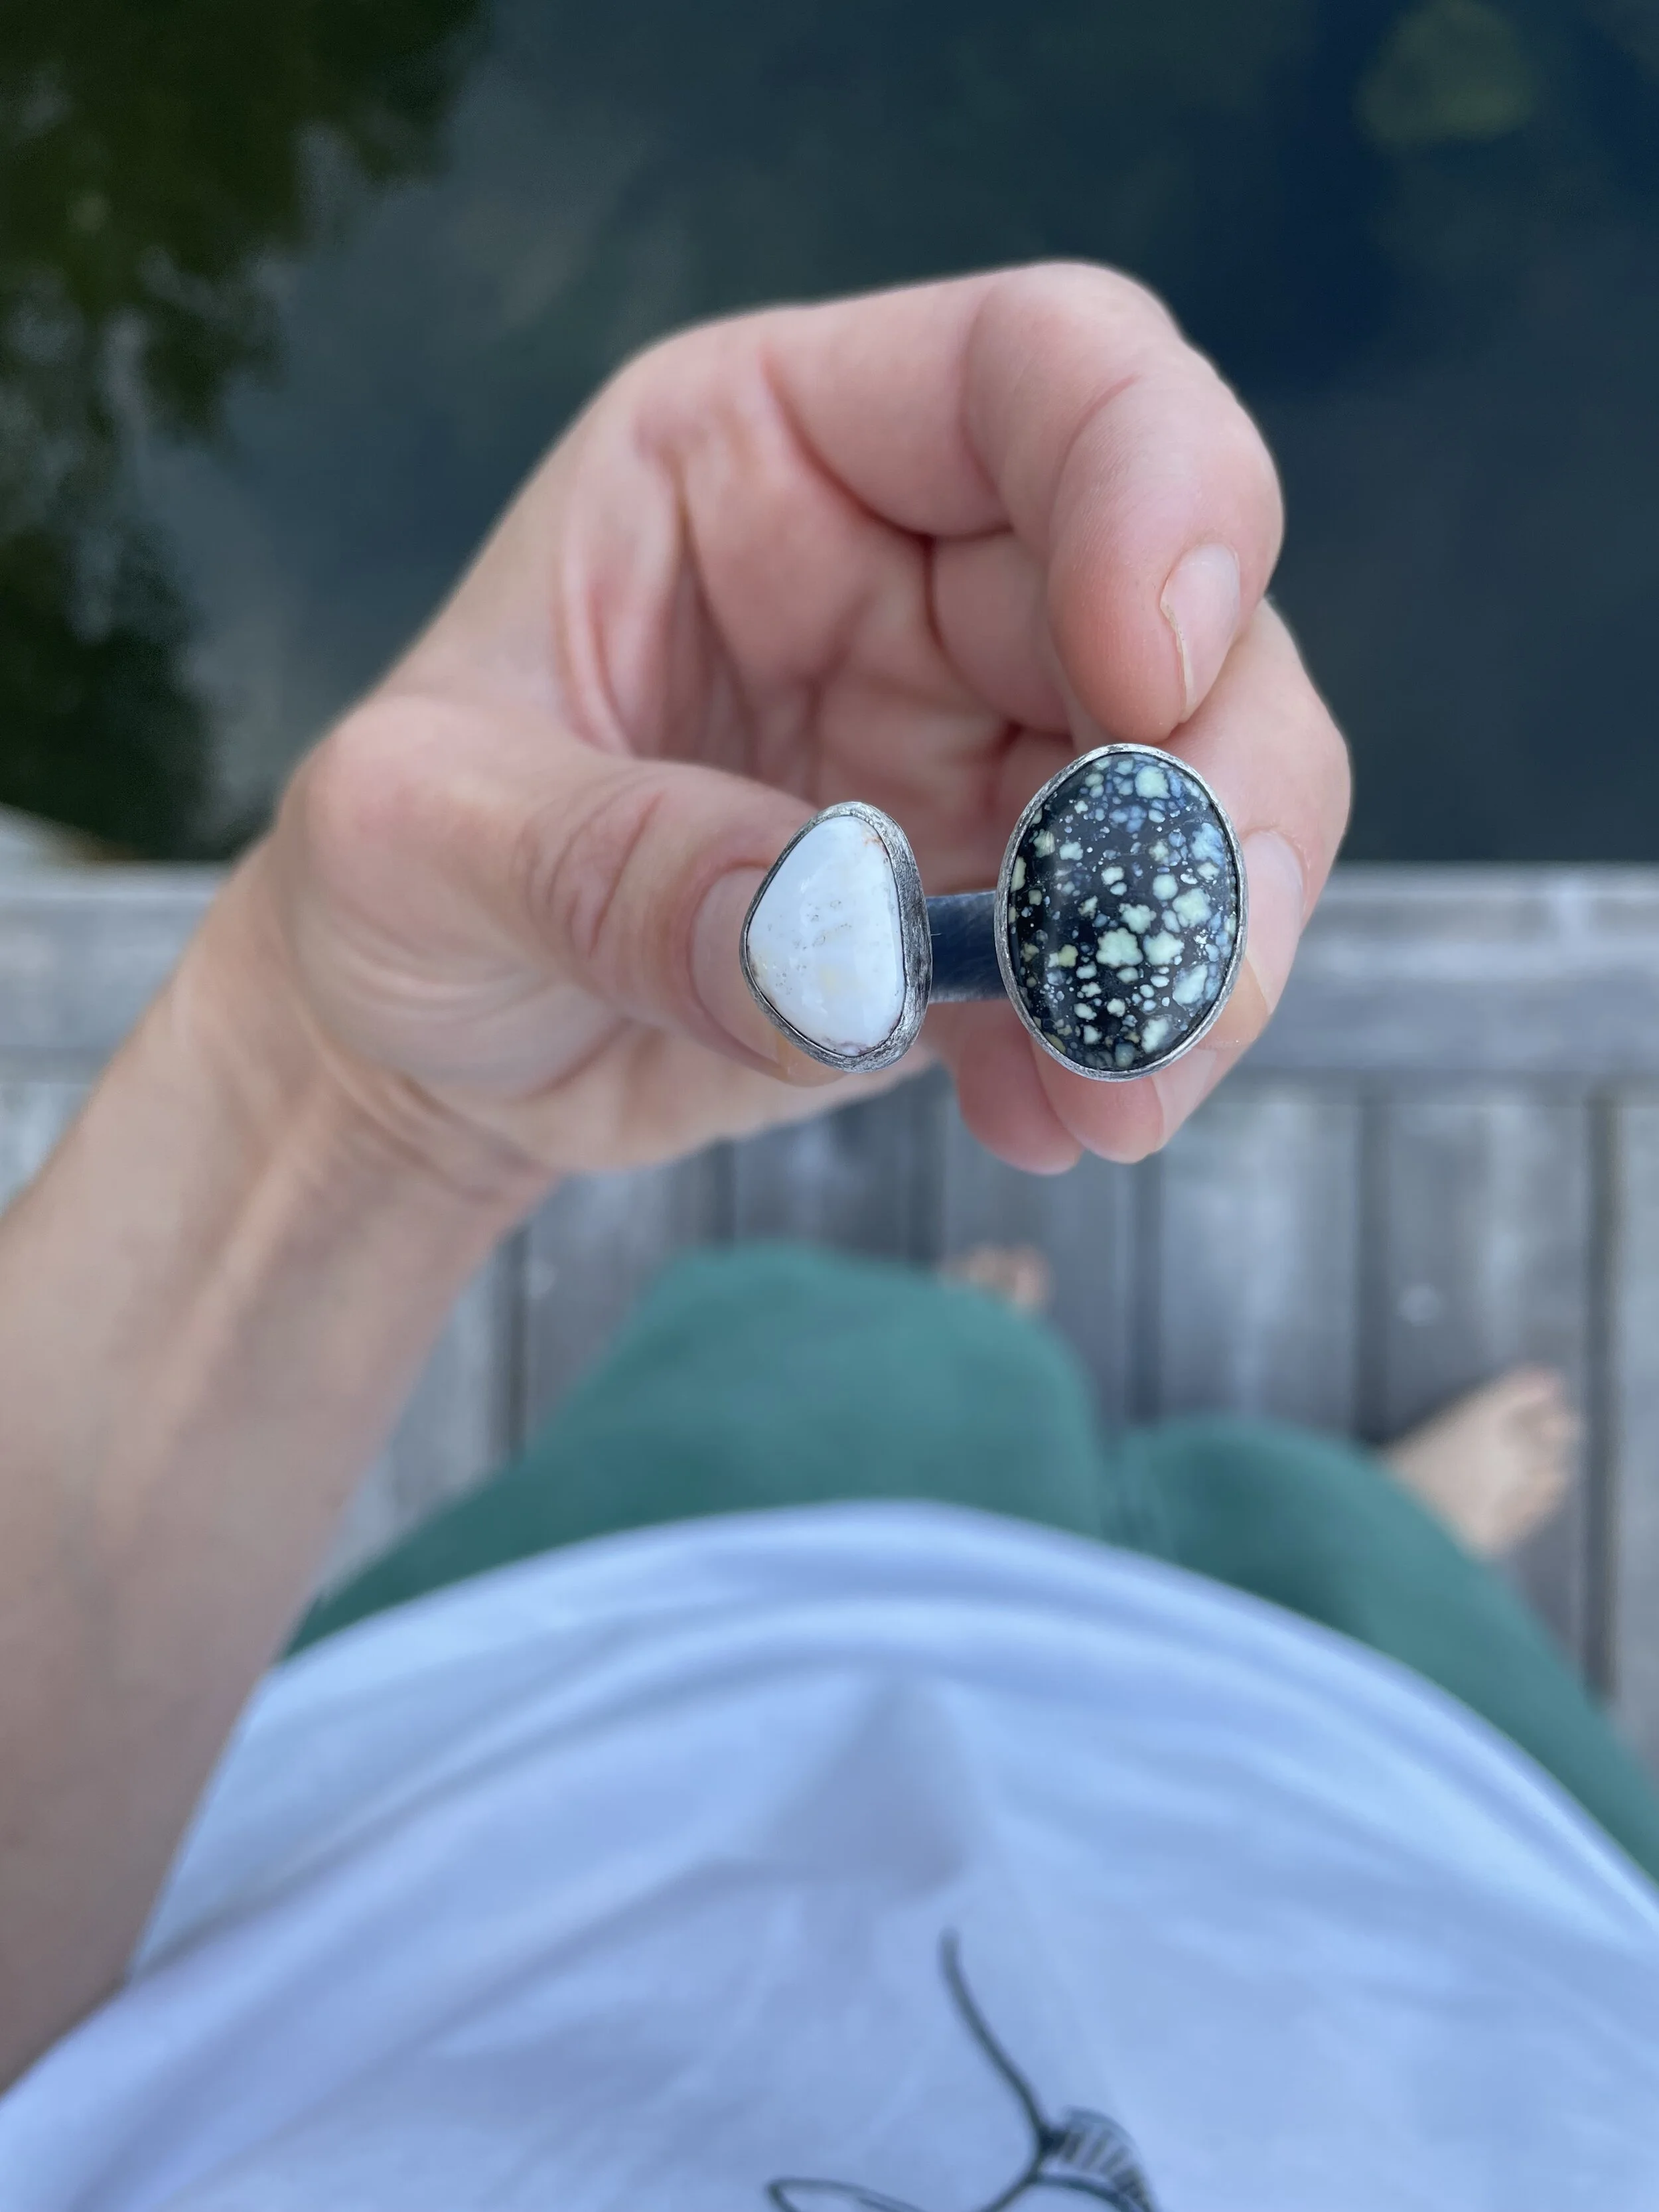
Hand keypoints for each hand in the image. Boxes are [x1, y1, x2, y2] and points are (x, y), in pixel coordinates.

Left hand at [263, 264, 1348, 1181]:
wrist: (432, 1054)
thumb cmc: (400, 881)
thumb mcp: (414, 838)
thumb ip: (609, 863)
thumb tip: (846, 941)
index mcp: (770, 451)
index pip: (1039, 373)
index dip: (1152, 482)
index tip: (1145, 676)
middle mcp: (918, 571)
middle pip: (1195, 594)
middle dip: (1220, 782)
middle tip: (1182, 969)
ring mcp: (980, 740)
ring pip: (1212, 782)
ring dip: (1206, 943)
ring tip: (1121, 1093)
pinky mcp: (1006, 900)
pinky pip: (1139, 950)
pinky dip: (1128, 1044)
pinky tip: (1046, 1125)